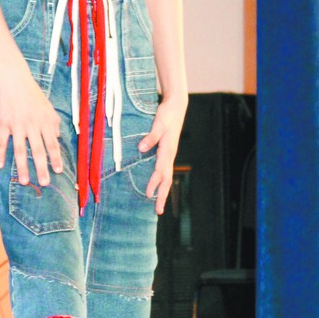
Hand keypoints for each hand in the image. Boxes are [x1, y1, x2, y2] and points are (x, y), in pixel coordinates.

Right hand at [0, 69, 62, 186]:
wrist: (14, 79)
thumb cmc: (33, 93)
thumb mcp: (48, 106)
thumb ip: (54, 122)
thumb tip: (58, 138)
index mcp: (45, 121)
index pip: (52, 143)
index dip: (55, 158)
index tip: (58, 171)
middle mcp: (32, 125)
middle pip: (37, 150)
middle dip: (41, 167)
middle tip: (44, 183)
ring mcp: (17, 125)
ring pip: (19, 149)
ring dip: (22, 166)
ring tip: (24, 181)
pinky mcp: (4, 123)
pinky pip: (2, 141)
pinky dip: (0, 154)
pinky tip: (0, 166)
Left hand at [138, 96, 187, 214]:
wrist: (177, 106)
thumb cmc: (167, 114)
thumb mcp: (159, 123)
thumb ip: (151, 136)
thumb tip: (141, 148)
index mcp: (167, 150)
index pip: (160, 171)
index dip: (154, 183)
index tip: (148, 195)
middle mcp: (169, 154)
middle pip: (167, 179)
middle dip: (162, 195)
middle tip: (158, 211)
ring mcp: (169, 154)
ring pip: (167, 176)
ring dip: (162, 190)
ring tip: (158, 203)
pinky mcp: (167, 151)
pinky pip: (165, 170)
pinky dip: (161, 180)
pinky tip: (156, 186)